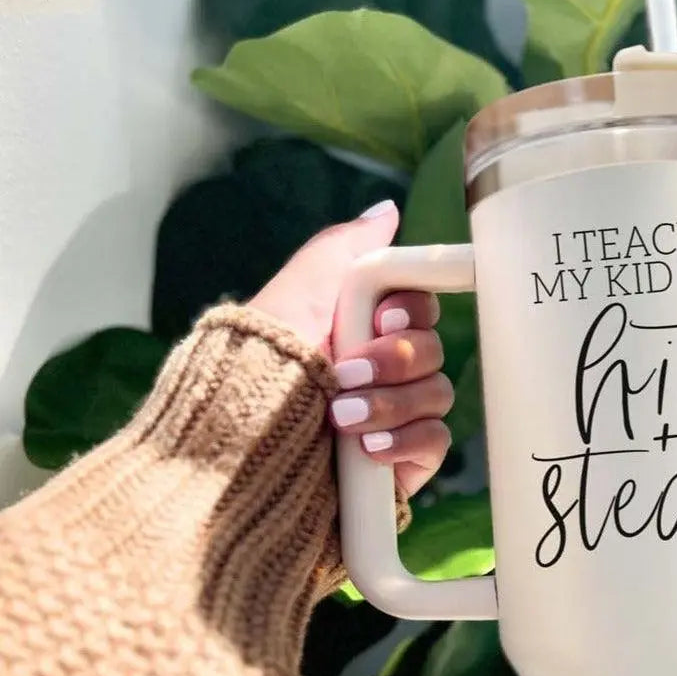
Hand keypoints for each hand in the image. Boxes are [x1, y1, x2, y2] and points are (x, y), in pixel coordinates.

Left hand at [250, 199, 453, 495]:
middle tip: (346, 371)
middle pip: (431, 349)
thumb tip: (388, 211)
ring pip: (436, 394)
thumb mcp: (297, 292)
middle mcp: (379, 373)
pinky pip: (435, 441)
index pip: (419, 308)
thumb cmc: (259, 365)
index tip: (385, 315)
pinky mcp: (401, 464)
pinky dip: (405, 440)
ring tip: (340, 416)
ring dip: (391, 402)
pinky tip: (367, 447)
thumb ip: (346, 249)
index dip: (413, 309)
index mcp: (359, 329)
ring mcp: (394, 419)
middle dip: (393, 358)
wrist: (240, 450)